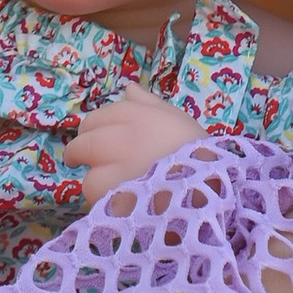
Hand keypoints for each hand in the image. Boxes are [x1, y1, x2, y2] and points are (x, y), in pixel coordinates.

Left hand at [65, 87, 197, 205]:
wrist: (211, 188)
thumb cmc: (199, 151)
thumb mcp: (177, 118)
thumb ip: (149, 102)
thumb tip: (128, 87)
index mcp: (135, 118)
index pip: (97, 118)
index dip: (94, 129)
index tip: (94, 137)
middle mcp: (119, 141)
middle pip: (83, 144)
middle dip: (81, 152)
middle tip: (83, 160)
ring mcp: (116, 173)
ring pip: (90, 179)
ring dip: (97, 182)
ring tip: (112, 187)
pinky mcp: (117, 203)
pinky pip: (102, 204)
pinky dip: (108, 204)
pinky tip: (123, 203)